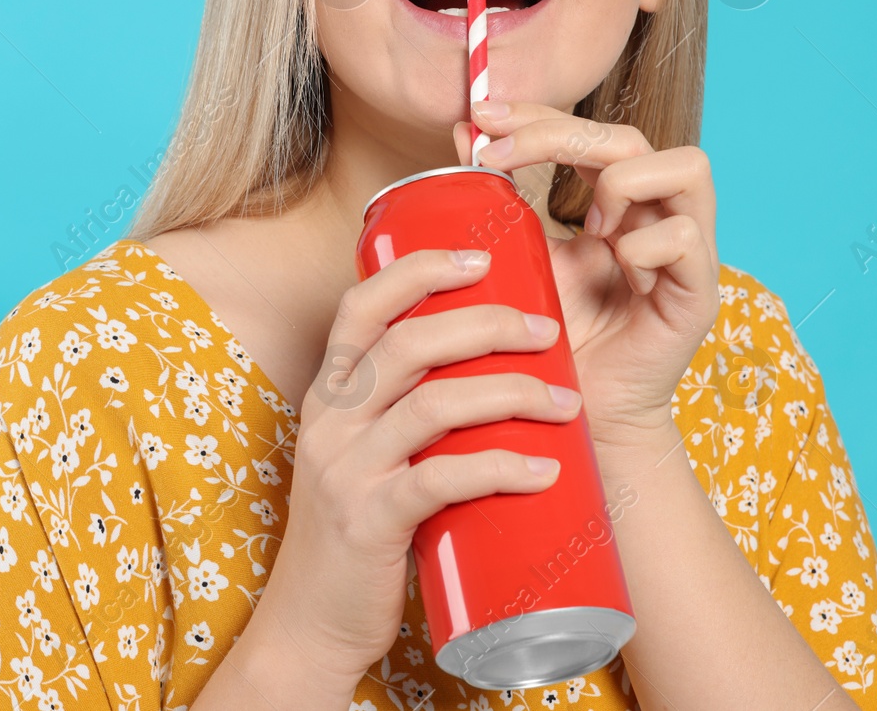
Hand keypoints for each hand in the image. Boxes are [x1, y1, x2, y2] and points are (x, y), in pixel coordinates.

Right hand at [253, 247, 580, 690]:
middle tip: (548, 331)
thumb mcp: (362, 454)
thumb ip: (405, 413)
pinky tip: (545, 468)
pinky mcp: (371, 522)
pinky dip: (501, 466)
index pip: (360, 306)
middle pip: (409, 344)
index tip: (480, 256)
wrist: (312, 620)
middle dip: (488, 325)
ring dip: (511, 393)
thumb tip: (489, 368)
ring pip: (434, 405)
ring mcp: (346, 471)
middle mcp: (330, 422)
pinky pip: (443, 480)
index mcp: (328, 394)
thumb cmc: (355, 531)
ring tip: (565, 401)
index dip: (419, 270)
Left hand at [454, 99, 719, 462]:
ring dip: (623, 182)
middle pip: (632, 137)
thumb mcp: (518, 256)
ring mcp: (685, 253)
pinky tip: (617, 265)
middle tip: (499, 156)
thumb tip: (461, 133)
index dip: (538, 115)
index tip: (479, 118)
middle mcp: (656, 217)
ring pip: (688, 166)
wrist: (570, 414)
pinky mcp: (699, 294)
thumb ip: (500, 199)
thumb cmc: (549, 338)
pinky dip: (645, 244)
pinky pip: (688, 237)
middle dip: (561, 133)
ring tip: (587, 223)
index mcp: (616, 204)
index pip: (589, 133)